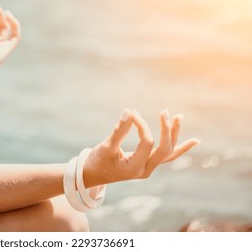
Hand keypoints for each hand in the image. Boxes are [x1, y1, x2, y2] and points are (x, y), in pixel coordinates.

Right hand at [84, 109, 199, 185]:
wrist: (92, 176)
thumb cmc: (96, 162)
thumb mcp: (105, 146)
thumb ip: (119, 130)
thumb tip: (129, 111)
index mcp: (134, 168)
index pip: (146, 142)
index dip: (142, 125)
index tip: (132, 113)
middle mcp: (145, 170)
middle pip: (165, 149)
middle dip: (167, 130)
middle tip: (165, 111)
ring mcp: (148, 169)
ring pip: (168, 152)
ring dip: (175, 134)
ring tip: (179, 116)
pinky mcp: (148, 164)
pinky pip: (167, 156)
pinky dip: (180, 148)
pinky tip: (194, 141)